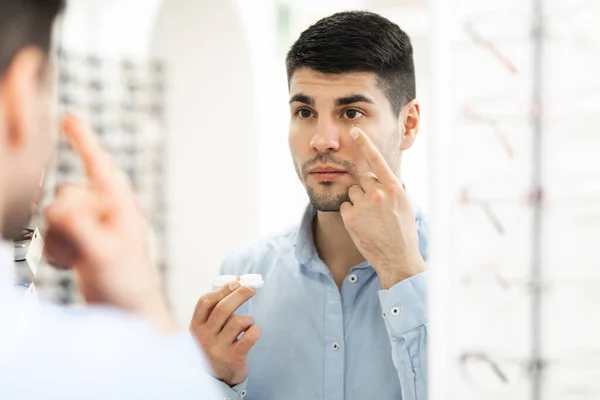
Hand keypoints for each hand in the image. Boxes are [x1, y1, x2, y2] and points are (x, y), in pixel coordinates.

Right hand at [43, 115, 174, 332]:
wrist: (126, 314)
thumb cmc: (126, 284)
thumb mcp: (103, 253)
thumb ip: (78, 224)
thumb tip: (57, 205)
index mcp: (120, 207)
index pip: (100, 165)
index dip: (84, 140)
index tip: (69, 117)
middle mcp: (106, 212)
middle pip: (67, 193)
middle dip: (64, 220)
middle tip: (80, 247)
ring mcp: (92, 228)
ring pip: (55, 214)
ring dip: (58, 239)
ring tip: (78, 261)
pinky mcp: (80, 243)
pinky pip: (52, 234)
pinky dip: (55, 250)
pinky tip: (71, 266)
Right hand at [190, 281, 260, 385]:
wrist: (217, 378)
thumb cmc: (216, 344)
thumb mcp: (208, 328)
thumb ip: (218, 308)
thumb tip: (238, 281)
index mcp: (195, 326)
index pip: (205, 301)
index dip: (222, 289)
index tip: (236, 282)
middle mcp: (204, 338)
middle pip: (223, 308)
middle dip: (240, 294)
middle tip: (252, 288)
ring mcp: (217, 349)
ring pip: (238, 321)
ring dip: (248, 318)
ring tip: (248, 324)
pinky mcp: (233, 358)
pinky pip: (250, 336)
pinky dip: (256, 330)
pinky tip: (252, 333)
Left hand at [340, 126, 424, 288]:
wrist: (397, 258)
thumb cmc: (403, 231)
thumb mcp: (404, 205)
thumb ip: (391, 188)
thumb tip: (379, 177)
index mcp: (394, 188)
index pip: (377, 160)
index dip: (365, 144)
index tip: (355, 131)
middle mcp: (379, 193)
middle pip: (363, 179)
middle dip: (366, 189)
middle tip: (376, 208)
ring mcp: (364, 204)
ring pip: (352, 192)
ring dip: (357, 201)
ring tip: (370, 218)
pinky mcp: (351, 216)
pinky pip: (345, 206)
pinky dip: (350, 214)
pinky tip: (362, 225)